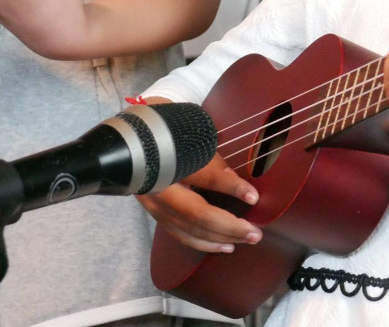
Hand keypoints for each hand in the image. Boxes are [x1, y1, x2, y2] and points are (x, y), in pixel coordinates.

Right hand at [136, 151, 261, 252]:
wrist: (133, 151)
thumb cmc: (169, 142)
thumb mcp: (193, 144)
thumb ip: (215, 164)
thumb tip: (236, 182)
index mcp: (172, 165)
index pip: (207, 177)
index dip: (231, 187)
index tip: (253, 196)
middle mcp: (162, 191)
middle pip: (199, 214)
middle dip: (230, 227)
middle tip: (255, 233)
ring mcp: (156, 207)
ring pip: (191, 231)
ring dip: (220, 239)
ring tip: (244, 240)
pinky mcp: (157, 216)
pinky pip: (182, 236)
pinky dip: (204, 243)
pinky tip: (223, 246)